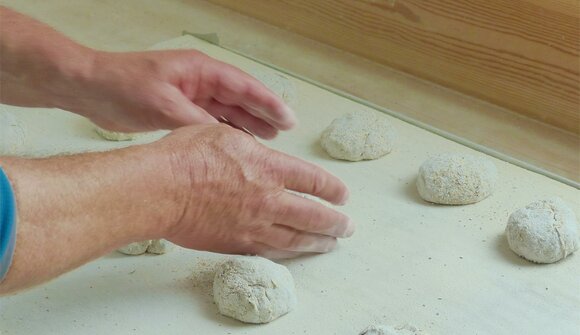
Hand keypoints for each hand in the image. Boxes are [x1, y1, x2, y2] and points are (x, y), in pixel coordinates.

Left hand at [0, 7, 294, 138]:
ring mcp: (190, 95)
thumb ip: (196, 120)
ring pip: (227, 111)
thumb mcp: (163, 105)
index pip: (243, 86)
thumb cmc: (123, 86)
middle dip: (263, 114)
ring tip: (268, 139)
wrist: (90, 89)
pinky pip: (210, 121)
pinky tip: (236, 144)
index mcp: (200, 70)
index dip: (268, 102)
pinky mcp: (179, 110)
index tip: (287, 117)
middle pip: (240, 98)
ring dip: (247, 124)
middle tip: (284, 131)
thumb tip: (225, 138)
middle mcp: (200, 81)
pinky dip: (225, 132)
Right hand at [157, 124, 353, 258]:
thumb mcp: (224, 134)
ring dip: (318, 242)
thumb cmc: (186, 156)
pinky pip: (269, 251)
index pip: (314, 181)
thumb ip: (250, 149)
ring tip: (330, 244)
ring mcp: (253, 225)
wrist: (160, 189)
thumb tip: (260, 156)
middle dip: (335, 223)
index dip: (333, 190)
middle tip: (347, 227)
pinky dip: (287, 253)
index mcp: (269, 168)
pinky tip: (294, 253)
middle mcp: (268, 199)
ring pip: (296, 238)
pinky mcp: (236, 243)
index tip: (343, 195)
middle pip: (313, 215)